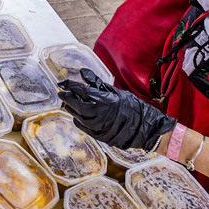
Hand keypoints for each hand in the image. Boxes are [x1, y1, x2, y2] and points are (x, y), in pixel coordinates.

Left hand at [58, 69, 176, 150]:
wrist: (146, 128)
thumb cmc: (133, 107)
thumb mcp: (116, 91)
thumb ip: (97, 82)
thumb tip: (82, 73)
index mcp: (105, 100)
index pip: (81, 91)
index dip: (69, 86)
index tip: (61, 83)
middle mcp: (99, 114)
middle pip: (76, 105)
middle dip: (67, 98)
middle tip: (62, 93)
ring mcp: (99, 127)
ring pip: (77, 116)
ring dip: (71, 108)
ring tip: (69, 102)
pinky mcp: (99, 136)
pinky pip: (83, 126)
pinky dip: (77, 119)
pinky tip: (77, 114)